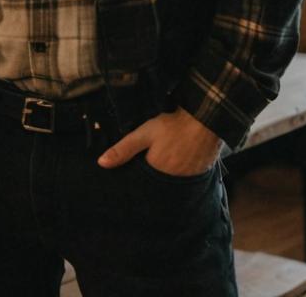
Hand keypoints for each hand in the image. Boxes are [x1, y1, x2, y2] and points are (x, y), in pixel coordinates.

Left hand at [97, 107, 222, 176]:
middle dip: (151, 182)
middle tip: (150, 167)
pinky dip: (180, 175)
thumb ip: (123, 149)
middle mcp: (172, 182)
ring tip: (164, 165)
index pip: (142, 184)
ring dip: (166, 179)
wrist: (204, 119)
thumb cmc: (173, 125)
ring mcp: (188, 180)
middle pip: (157, 186)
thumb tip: (101, 163)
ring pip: (171, 184)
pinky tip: (178, 164)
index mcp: (156, 173)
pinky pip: (186, 181)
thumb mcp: (144, 133)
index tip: (133, 174)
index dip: (137, 179)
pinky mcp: (200, 175)